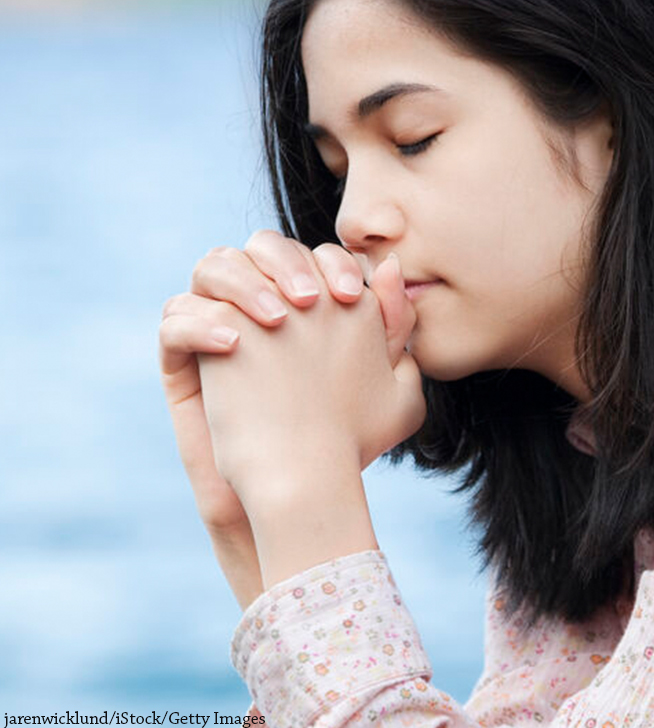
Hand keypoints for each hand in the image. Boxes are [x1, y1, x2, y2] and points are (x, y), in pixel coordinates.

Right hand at [158, 230, 418, 604]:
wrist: (298, 490)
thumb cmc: (346, 438)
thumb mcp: (390, 385)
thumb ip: (395, 326)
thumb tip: (393, 266)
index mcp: (308, 301)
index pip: (311, 253)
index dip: (331, 262)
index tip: (352, 295)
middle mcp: (262, 305)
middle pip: (259, 247)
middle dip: (285, 262)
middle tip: (310, 301)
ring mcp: (220, 327)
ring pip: (212, 267)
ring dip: (242, 281)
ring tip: (275, 319)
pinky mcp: (184, 361)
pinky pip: (174, 320)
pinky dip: (199, 322)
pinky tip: (233, 345)